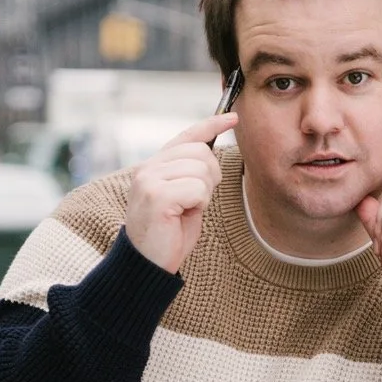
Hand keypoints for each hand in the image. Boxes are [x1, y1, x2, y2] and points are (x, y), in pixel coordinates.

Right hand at [126, 112, 237, 273]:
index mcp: (154, 166)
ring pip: (201, 169)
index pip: (187, 136)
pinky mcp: (156, 195)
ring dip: (203, 193)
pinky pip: (197, 188)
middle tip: (196, 200)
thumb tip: (211, 152)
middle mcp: (148, 168)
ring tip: (187, 209)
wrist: (148, 264)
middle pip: (201, 152)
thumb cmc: (169, 234)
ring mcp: (149, 180)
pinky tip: (183, 215)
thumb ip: (191, 174)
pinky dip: (199, 204)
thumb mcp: (184, 198)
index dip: (212, 124)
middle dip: (210, 177)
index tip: (233, 118)